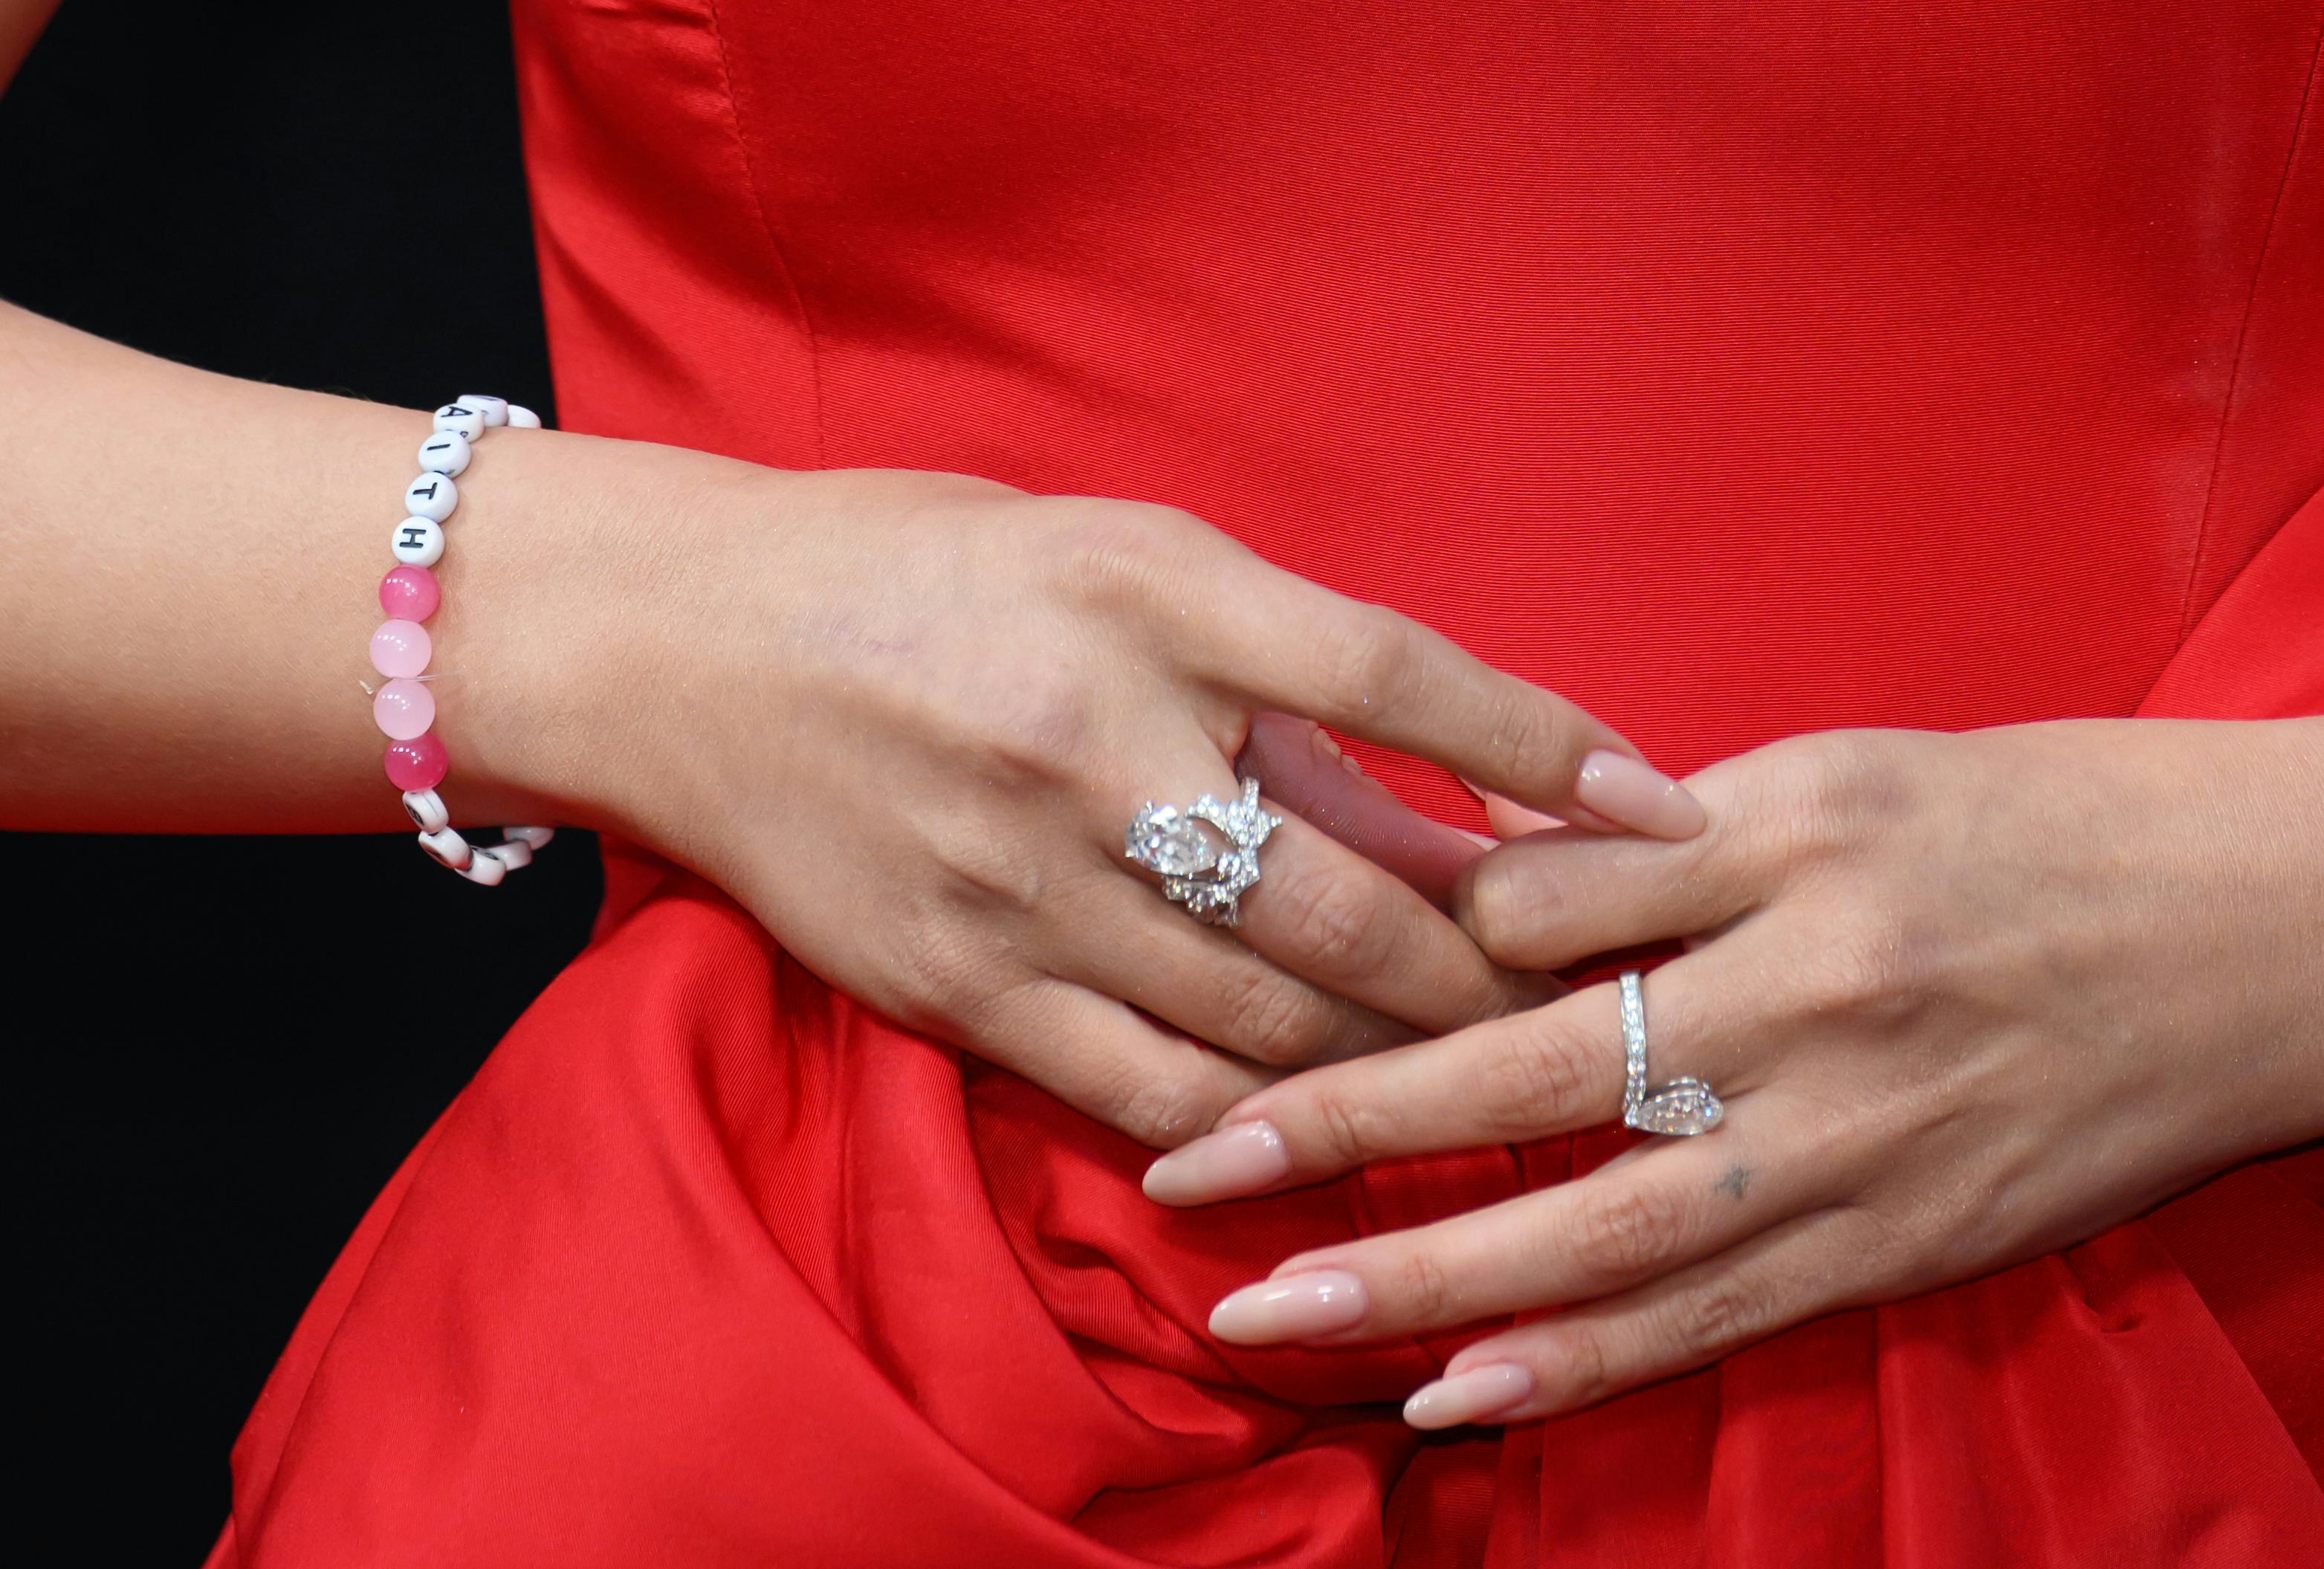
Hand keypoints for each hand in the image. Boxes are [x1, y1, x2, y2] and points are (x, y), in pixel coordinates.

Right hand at [544, 460, 1701, 1143]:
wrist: (682, 646)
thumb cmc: (922, 572)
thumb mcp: (1113, 559)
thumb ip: (1278, 672)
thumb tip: (1460, 797)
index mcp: (1146, 595)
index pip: (1394, 675)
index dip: (1544, 746)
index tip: (1663, 810)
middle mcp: (1092, 739)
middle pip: (1350, 897)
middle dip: (1494, 966)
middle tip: (1597, 1002)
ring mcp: (1019, 880)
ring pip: (1266, 1013)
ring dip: (1400, 1059)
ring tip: (1498, 1082)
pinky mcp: (954, 985)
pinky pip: (1145, 1091)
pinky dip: (1258, 1123)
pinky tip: (1329, 1133)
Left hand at [1140, 719, 2323, 1423]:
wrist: (2257, 927)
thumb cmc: (2027, 822)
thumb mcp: (1837, 775)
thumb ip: (1651, 838)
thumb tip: (1474, 882)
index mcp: (1784, 857)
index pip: (1541, 918)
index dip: (1384, 966)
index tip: (1240, 997)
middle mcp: (1811, 1007)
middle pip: (1542, 1085)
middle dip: (1352, 1136)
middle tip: (1192, 1183)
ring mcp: (1858, 1144)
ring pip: (1610, 1232)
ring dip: (1430, 1281)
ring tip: (1277, 1317)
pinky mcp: (1901, 1243)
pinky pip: (1721, 1317)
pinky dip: (1586, 1363)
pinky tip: (1460, 1395)